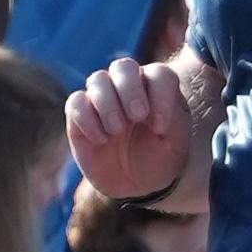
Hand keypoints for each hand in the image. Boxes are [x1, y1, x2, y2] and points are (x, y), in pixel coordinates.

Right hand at [68, 58, 197, 203]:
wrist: (137, 185)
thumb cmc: (160, 160)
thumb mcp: (175, 145)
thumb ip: (173, 121)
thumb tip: (151, 107)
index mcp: (157, 89)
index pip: (159, 74)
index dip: (160, 95)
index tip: (160, 127)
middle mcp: (128, 88)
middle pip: (123, 66)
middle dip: (130, 90)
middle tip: (137, 117)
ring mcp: (103, 99)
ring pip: (97, 79)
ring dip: (108, 104)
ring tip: (117, 130)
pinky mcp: (80, 116)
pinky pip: (76, 102)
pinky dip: (86, 118)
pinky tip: (100, 139)